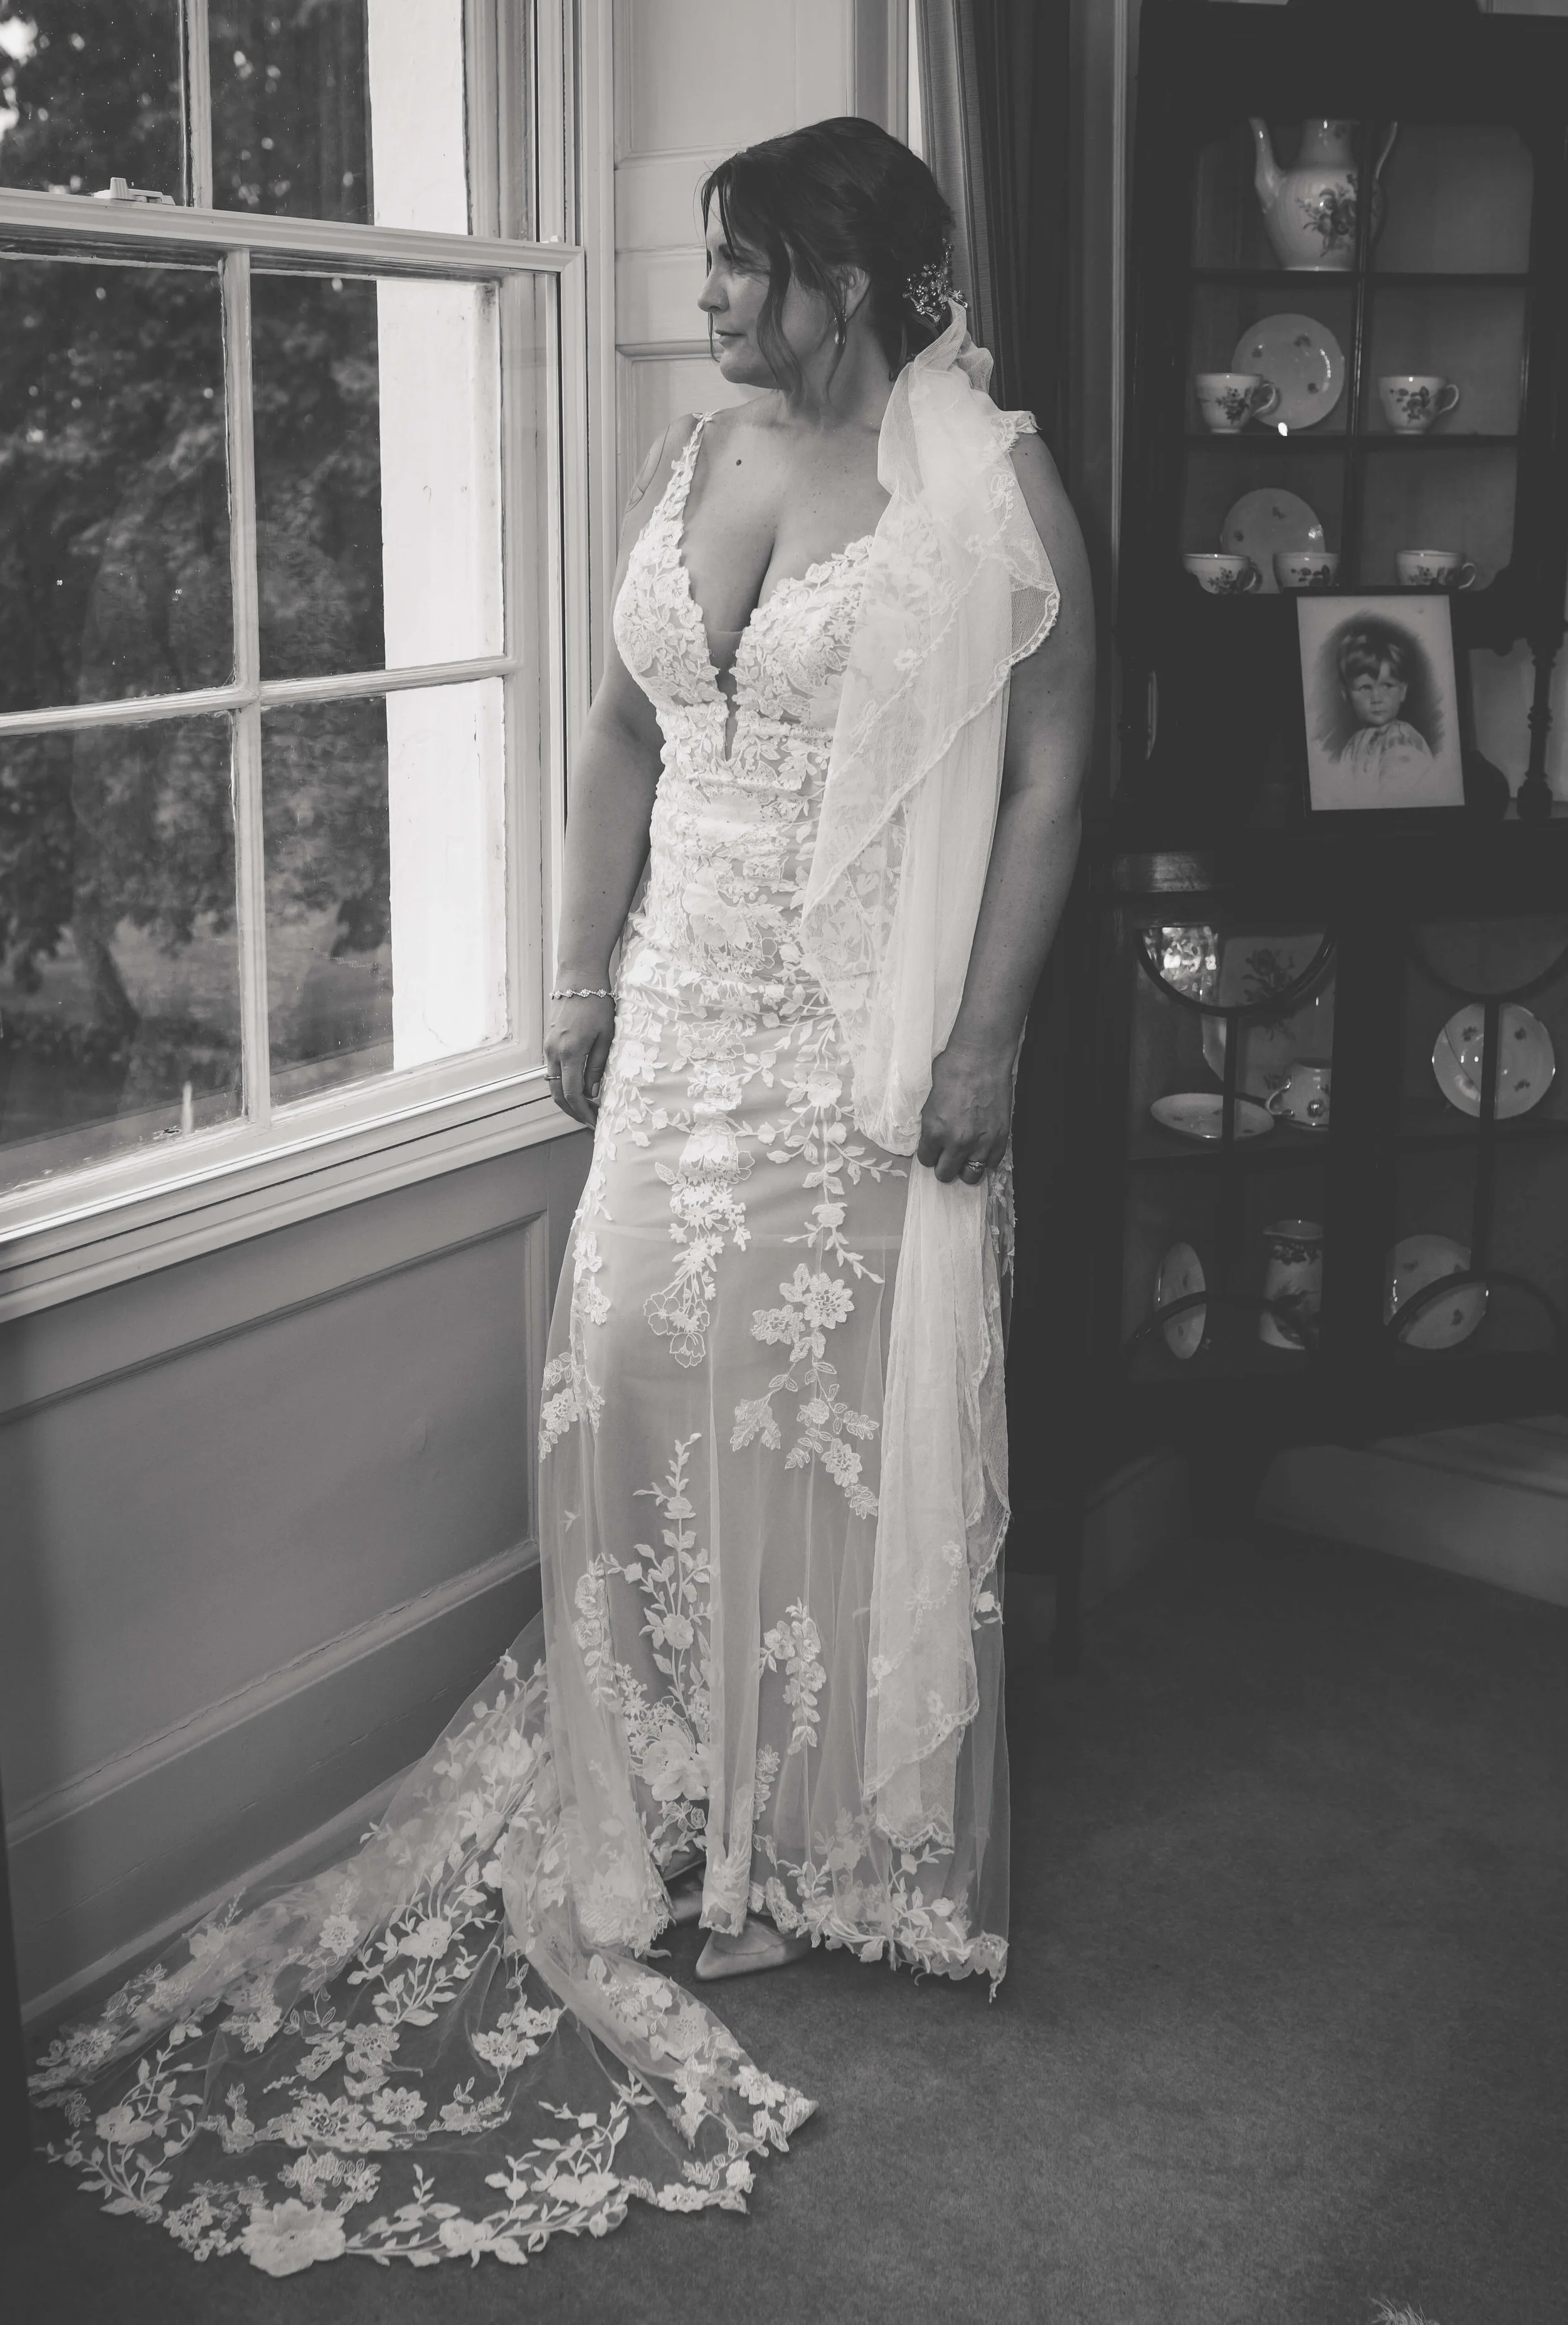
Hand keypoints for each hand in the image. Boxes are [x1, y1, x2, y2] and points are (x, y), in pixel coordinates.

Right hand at [545, 995, 615, 1125]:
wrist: (578, 979)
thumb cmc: (597, 1003)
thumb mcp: (606, 1036)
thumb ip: (598, 1065)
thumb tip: (593, 1091)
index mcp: (570, 1052)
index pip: (572, 1094)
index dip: (583, 1112)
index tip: (595, 1122)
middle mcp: (554, 1052)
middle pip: (558, 1095)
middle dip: (573, 1111)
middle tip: (591, 1120)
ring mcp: (549, 1048)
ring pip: (553, 1084)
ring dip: (568, 1099)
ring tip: (588, 1106)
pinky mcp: (549, 1043)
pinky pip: (554, 1071)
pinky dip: (564, 1084)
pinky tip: (580, 1087)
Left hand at [917, 1039, 1014, 1184]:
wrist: (982, 1058)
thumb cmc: (952, 1069)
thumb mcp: (929, 1097)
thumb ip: (931, 1121)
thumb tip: (932, 1132)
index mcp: (935, 1131)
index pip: (926, 1159)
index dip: (929, 1154)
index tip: (933, 1148)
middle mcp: (957, 1142)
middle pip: (945, 1174)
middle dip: (944, 1166)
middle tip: (948, 1155)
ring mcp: (981, 1142)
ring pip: (971, 1175)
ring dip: (965, 1168)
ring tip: (966, 1157)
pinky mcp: (1000, 1137)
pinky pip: (992, 1163)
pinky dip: (986, 1158)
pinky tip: (982, 1147)